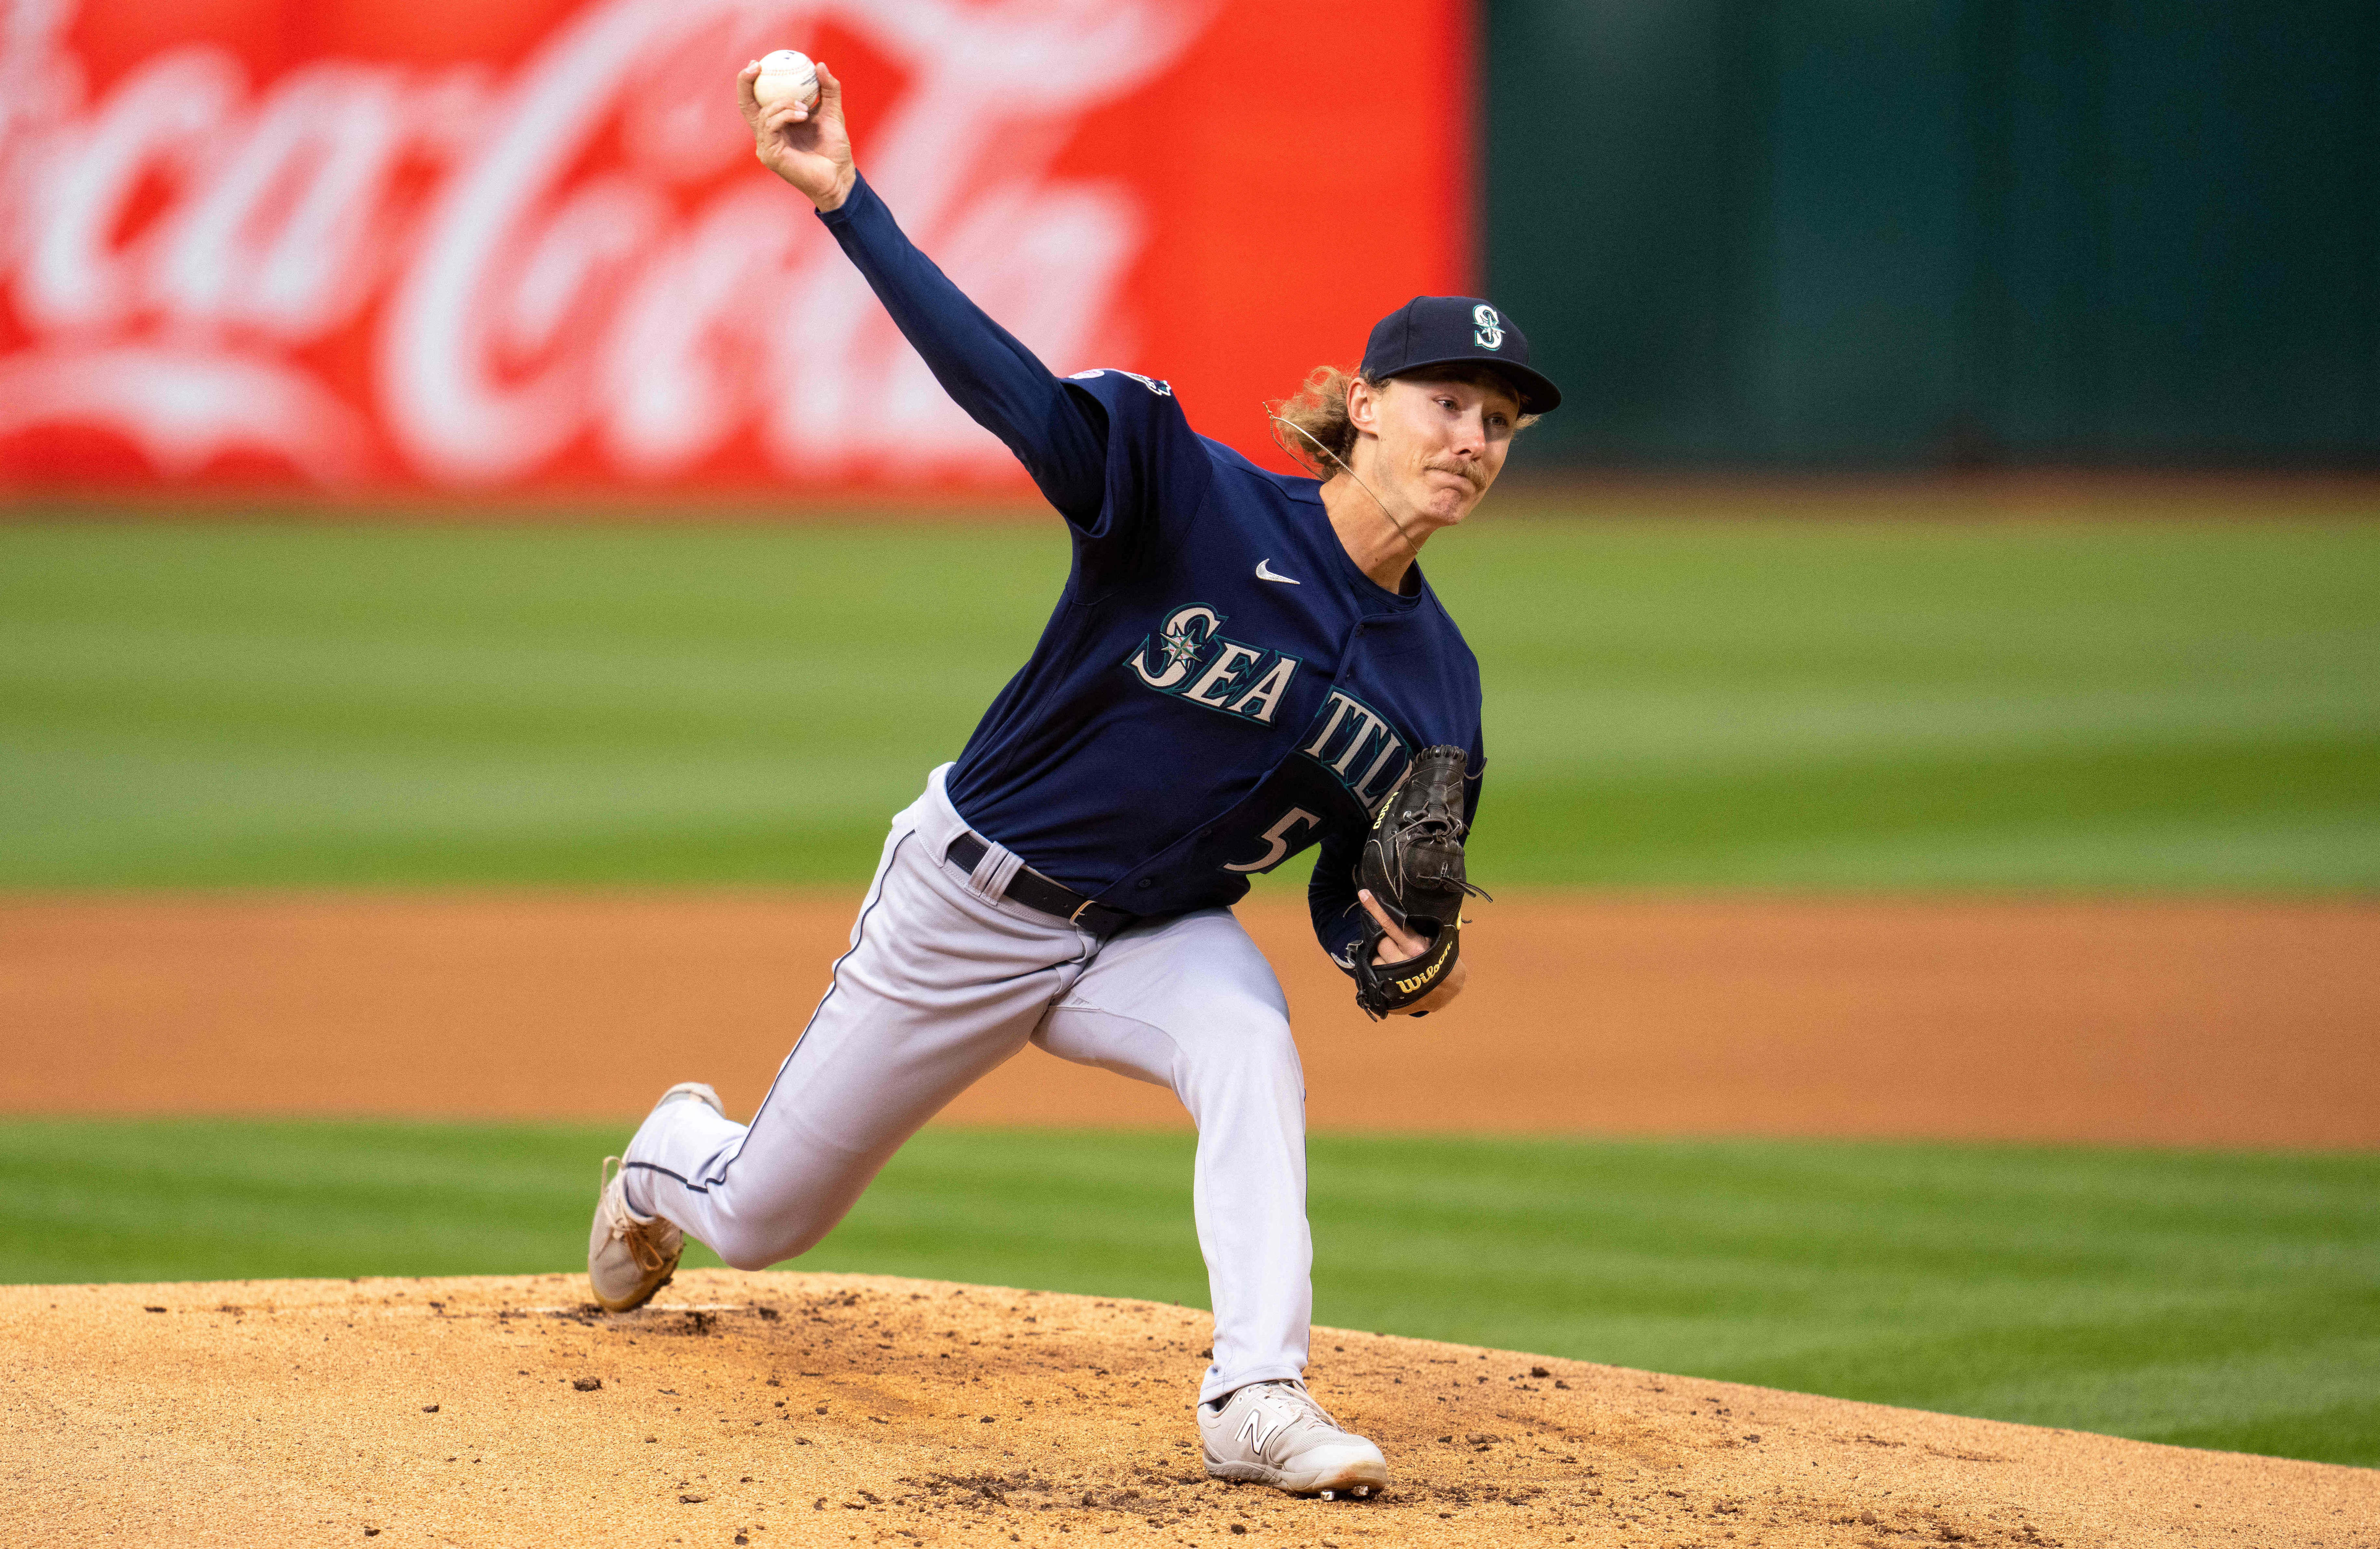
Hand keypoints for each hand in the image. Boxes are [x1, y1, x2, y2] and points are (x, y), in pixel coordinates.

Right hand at [736, 57, 855, 211]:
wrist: (840, 176)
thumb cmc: (835, 149)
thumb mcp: (833, 113)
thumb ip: (828, 89)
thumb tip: (819, 64)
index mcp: (777, 124)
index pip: (756, 100)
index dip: (750, 81)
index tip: (759, 63)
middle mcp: (767, 134)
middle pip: (746, 105)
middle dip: (745, 82)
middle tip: (756, 66)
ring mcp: (766, 146)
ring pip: (764, 114)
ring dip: (783, 103)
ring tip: (804, 108)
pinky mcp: (770, 155)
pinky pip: (771, 126)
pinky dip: (786, 115)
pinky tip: (803, 115)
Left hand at [1358, 889, 1467, 1015]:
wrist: (1444, 989)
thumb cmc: (1439, 958)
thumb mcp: (1434, 940)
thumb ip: (1420, 927)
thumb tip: (1406, 908)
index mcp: (1415, 946)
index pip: (1391, 924)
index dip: (1377, 909)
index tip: (1363, 895)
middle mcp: (1403, 960)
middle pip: (1380, 941)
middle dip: (1384, 939)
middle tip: (1395, 942)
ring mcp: (1394, 976)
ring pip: (1375, 958)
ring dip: (1381, 955)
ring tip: (1395, 958)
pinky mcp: (1388, 988)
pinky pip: (1375, 972)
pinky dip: (1380, 967)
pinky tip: (1390, 968)